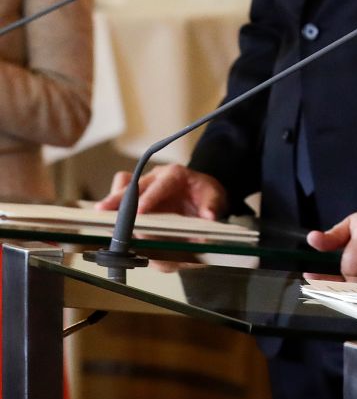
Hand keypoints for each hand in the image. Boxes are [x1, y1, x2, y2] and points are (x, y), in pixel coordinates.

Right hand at [96, 164, 227, 219]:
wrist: (201, 194)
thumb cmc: (205, 194)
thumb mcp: (215, 196)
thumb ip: (212, 205)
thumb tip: (209, 216)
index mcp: (174, 174)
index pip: (160, 185)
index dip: (149, 197)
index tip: (140, 210)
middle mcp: (155, 178)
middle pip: (133, 186)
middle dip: (118, 198)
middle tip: (103, 210)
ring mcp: (143, 188)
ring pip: (122, 193)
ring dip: (112, 205)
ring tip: (98, 217)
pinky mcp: (136, 200)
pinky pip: (121, 203)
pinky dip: (114, 211)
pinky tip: (106, 223)